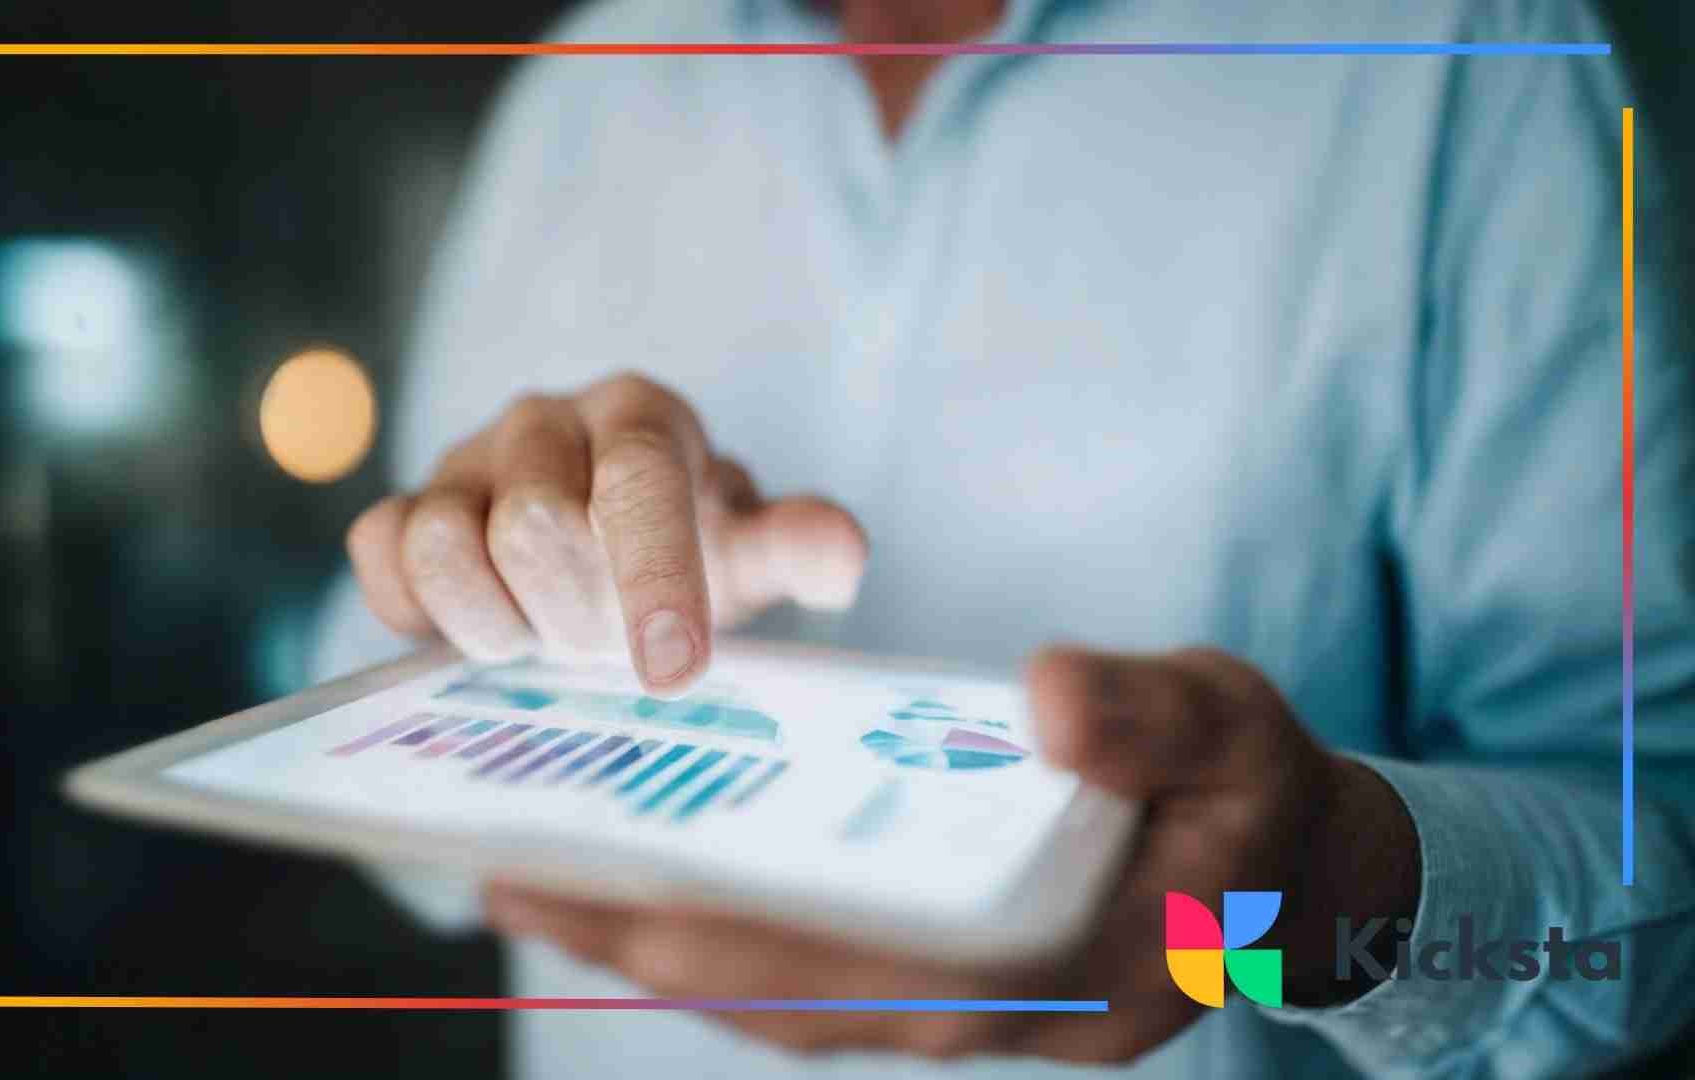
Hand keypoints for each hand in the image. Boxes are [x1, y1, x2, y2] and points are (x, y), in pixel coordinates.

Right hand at [346, 373, 867, 694]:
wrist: (608, 550)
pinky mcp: (402, 508)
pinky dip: (418, 613)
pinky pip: (380, 554)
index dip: (653, 576)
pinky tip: (475, 635)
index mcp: (640, 418)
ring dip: (496, 627)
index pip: (638, 480)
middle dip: (576, 619)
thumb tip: (840, 555)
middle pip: (534, 523)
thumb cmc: (685, 551)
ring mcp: (464, 464)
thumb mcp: (749, 553)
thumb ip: (796, 548)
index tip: (673, 672)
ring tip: (542, 647)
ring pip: (441, 544)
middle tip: (605, 654)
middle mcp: (545, 424)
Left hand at [483, 647, 1420, 1062]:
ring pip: (775, 998)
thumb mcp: (1232, 732)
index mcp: (1047, 971)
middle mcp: (981, 1021)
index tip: (586, 879)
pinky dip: (715, 941)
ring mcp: (957, 1018)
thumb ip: (1152, 722)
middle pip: (776, 992)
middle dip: (638, 940)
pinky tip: (650, 890)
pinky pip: (804, 980)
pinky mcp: (940, 992)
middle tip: (506, 869)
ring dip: (657, 947)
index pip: (845, 965)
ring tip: (539, 877)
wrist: (1294, 873)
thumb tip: (1052, 701)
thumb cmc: (1252, 796)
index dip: (707, 933)